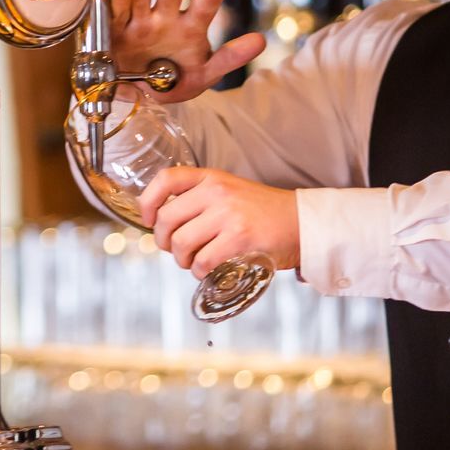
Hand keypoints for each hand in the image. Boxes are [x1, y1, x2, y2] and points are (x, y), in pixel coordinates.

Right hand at [110, 0, 264, 101]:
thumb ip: (230, 57)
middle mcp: (165, 18)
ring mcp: (139, 23)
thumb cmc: (175, 80)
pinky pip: (117, 15)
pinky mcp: (117, 32)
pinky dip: (119, 1)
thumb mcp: (205, 73)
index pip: (204, 7)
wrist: (141, 96)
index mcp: (189, 27)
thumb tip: (260, 41)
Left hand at [138, 166, 299, 279]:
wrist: (302, 223)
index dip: (147, 201)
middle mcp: (217, 192)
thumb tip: (164, 222)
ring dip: (182, 260)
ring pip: (181, 242)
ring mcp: (228, 215)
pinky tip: (208, 271)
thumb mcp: (230, 191)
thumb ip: (200, 199)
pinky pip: (203, 260)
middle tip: (176, 250)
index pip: (165, 179)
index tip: (147, 219)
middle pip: (166, 218)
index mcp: (211, 178)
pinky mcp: (240, 239)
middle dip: (164, 241)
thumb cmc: (263, 212)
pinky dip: (199, 271)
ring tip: (194, 262)